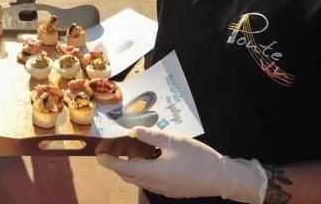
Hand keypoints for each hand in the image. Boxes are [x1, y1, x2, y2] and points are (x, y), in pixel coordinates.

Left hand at [96, 127, 265, 203]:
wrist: (221, 178)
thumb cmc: (199, 157)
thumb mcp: (173, 141)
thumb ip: (150, 135)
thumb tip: (132, 131)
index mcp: (154, 172)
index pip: (124, 167)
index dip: (109, 161)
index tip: (98, 155)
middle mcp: (156, 184)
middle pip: (129, 176)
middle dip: (116, 166)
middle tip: (110, 152)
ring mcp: (164, 189)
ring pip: (139, 180)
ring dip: (129, 169)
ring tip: (125, 155)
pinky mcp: (171, 190)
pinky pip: (149, 182)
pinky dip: (141, 173)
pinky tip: (146, 161)